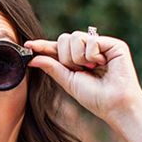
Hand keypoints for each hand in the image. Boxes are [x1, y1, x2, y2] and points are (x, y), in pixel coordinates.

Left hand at [24, 30, 141, 122]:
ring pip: (75, 37)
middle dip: (66, 57)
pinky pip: (90, 40)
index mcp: (78, 60)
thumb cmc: (94, 97)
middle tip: (79, 70)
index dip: (43, 46)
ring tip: (91, 68)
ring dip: (78, 57)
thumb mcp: (68, 81)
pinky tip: (102, 64)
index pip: (58, 48)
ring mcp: (101, 45)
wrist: (114, 105)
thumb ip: (52, 67)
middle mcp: (89, 50)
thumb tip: (33, 58)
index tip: (27, 45)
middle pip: (64, 39)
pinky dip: (91, 55)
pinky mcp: (113, 44)